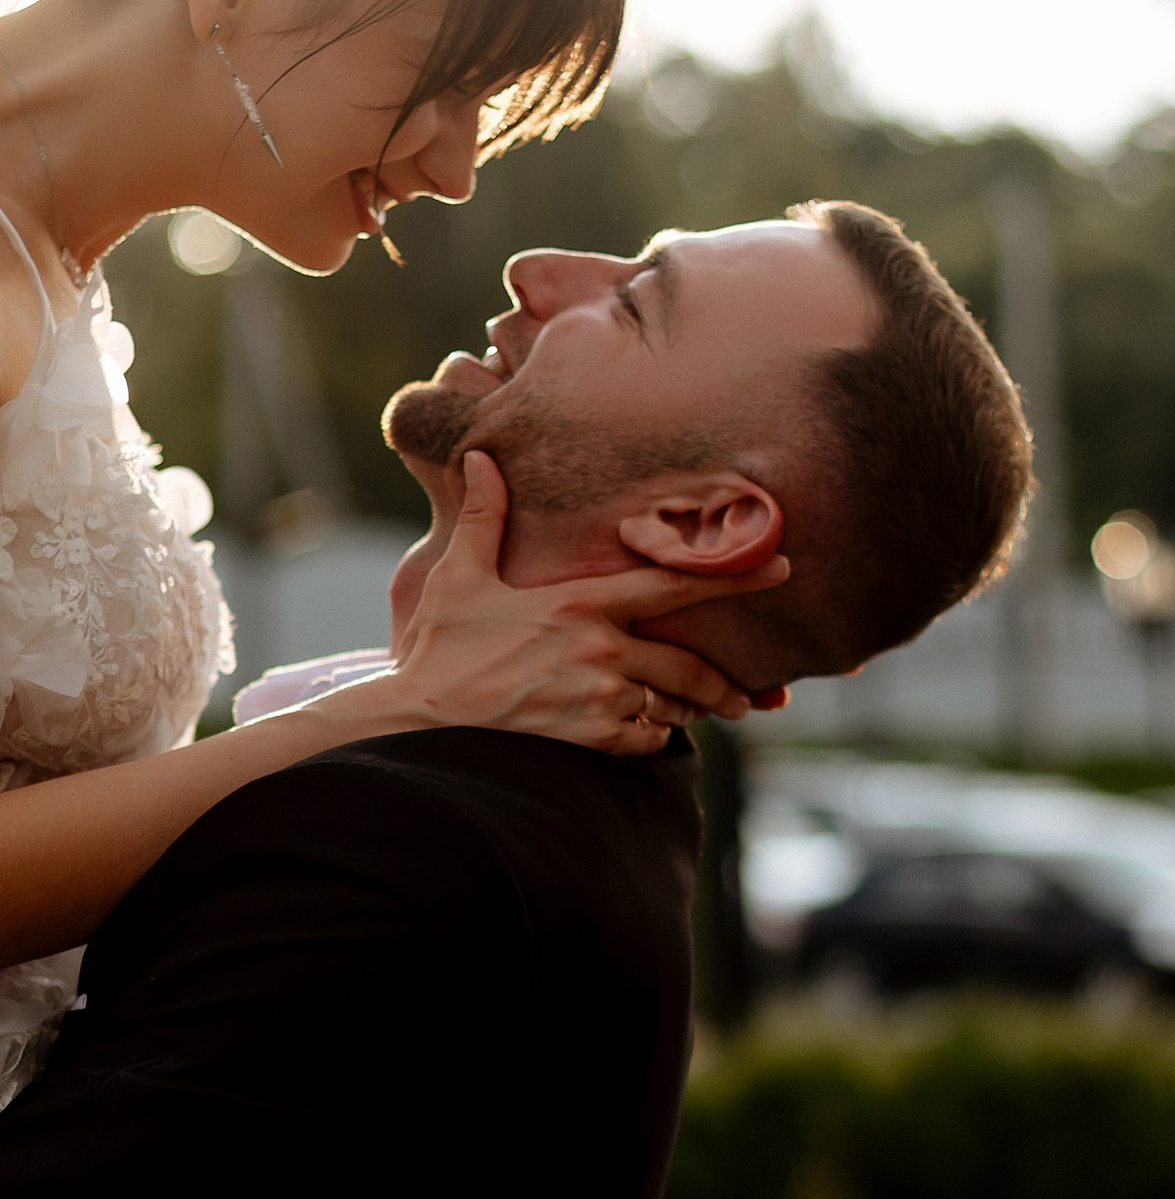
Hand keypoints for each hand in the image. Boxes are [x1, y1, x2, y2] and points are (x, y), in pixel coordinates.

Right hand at [366, 452, 787, 754]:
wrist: (418, 722)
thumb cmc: (439, 648)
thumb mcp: (458, 576)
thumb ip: (484, 517)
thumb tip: (479, 457)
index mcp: (579, 603)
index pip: (672, 582)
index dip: (733, 575)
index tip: (781, 568)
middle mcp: (601, 650)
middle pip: (688, 662)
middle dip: (725, 681)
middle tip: (754, 695)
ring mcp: (599, 698)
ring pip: (670, 705)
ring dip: (684, 711)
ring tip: (696, 716)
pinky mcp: (590, 740)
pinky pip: (646, 741)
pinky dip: (651, 739)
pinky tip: (643, 735)